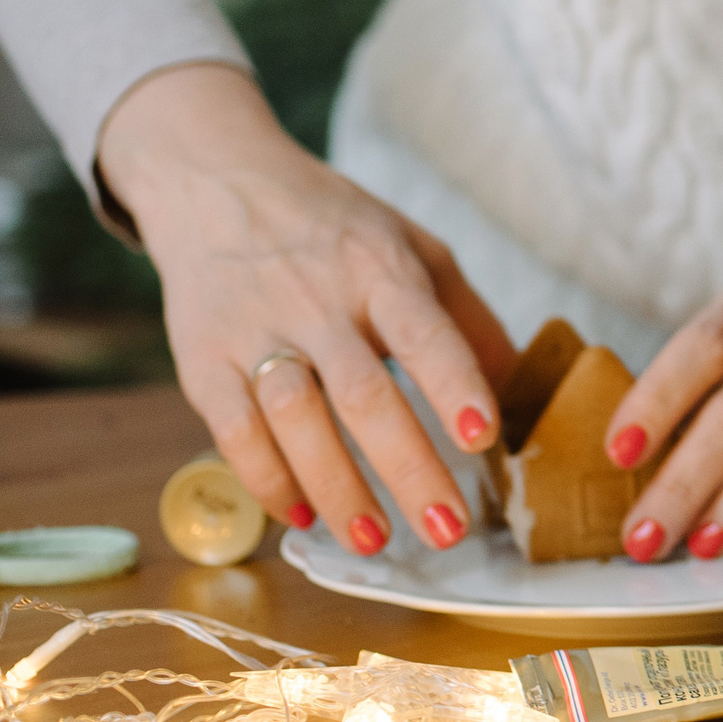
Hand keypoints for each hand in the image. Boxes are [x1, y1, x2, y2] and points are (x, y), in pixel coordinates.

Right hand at [101, 63, 515, 556]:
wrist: (213, 180)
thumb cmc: (332, 225)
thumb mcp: (410, 245)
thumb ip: (464, 317)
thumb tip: (520, 387)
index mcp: (380, 267)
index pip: (424, 329)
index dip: (454, 384)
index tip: (484, 438)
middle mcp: (317, 298)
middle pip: (363, 391)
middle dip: (408, 467)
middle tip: (446, 530)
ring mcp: (255, 329)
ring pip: (295, 417)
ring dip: (336, 486)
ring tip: (374, 541)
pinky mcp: (201, 357)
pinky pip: (232, 429)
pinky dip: (266, 478)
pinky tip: (301, 513)